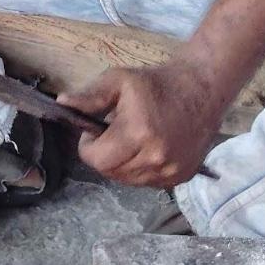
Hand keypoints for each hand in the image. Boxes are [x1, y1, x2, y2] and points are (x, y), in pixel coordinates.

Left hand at [58, 59, 227, 187]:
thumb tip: (63, 104)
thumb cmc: (156, 84)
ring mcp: (171, 171)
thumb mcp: (118, 81)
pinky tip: (146, 148)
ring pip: (128, 180)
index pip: (97, 160)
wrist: (201, 90)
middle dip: (104, 154)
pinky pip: (147, 183)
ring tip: (130, 139)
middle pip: (111, 172)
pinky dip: (140, 170)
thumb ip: (89, 96)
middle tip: (112, 133)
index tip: (94, 131)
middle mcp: (156, 158)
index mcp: (138, 134)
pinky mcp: (181, 177)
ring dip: (122, 163)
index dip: (89, 146)